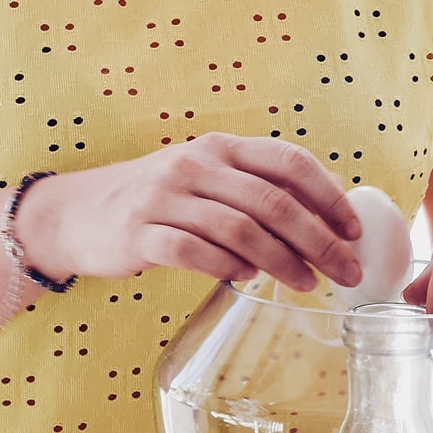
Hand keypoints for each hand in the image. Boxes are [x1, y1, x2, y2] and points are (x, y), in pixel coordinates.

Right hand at [15, 133, 363, 292]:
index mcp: (220, 148)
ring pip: (241, 229)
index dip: (329, 195)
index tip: (355, 230)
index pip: (288, 160)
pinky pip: (196, 253)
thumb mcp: (206, 181)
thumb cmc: (156, 203)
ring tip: (310, 285)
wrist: (77, 214)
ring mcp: (166, 198)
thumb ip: (254, 191)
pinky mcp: (141, 233)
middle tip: (348, 271)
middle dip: (320, 239)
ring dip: (284, 261)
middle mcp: (195, 165)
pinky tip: (249, 281)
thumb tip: (324, 217)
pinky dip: (229, 268)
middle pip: (273, 201)